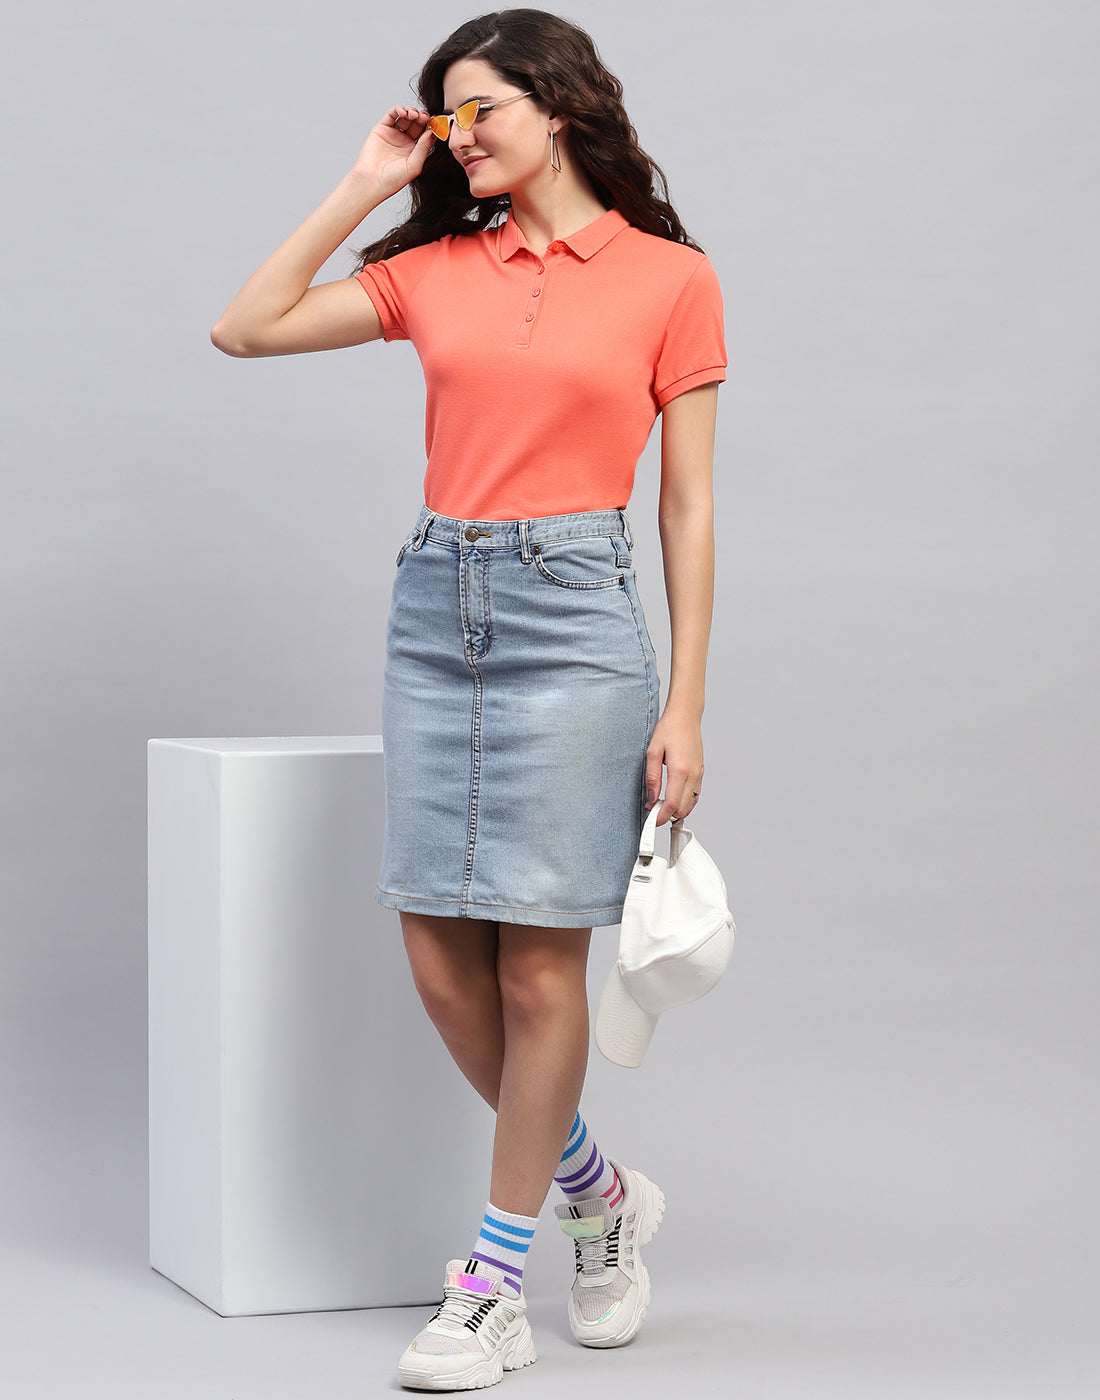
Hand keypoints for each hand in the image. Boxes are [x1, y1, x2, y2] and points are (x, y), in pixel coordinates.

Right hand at [351, 104, 436, 201]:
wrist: (372, 181)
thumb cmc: (393, 180)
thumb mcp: (414, 165)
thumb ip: (424, 148)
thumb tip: (432, 132)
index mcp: (415, 151)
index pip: (426, 134)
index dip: (431, 127)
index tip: (436, 123)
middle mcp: (405, 141)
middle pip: (417, 123)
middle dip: (422, 117)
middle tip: (424, 117)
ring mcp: (394, 134)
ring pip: (406, 117)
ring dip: (412, 112)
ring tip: (413, 114)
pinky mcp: (382, 128)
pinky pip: (392, 114)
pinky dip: (399, 109)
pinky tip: (403, 112)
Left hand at [644, 707, 703, 824]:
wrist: (686, 715)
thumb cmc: (668, 730)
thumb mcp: (653, 752)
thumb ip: (652, 778)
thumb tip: (651, 798)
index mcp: (680, 771)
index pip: (672, 804)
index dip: (661, 816)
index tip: (651, 820)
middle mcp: (693, 775)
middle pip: (683, 808)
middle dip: (668, 816)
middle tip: (653, 813)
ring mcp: (699, 774)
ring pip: (691, 804)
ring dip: (677, 810)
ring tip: (661, 806)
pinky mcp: (701, 772)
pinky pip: (695, 795)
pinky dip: (685, 802)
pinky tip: (673, 799)